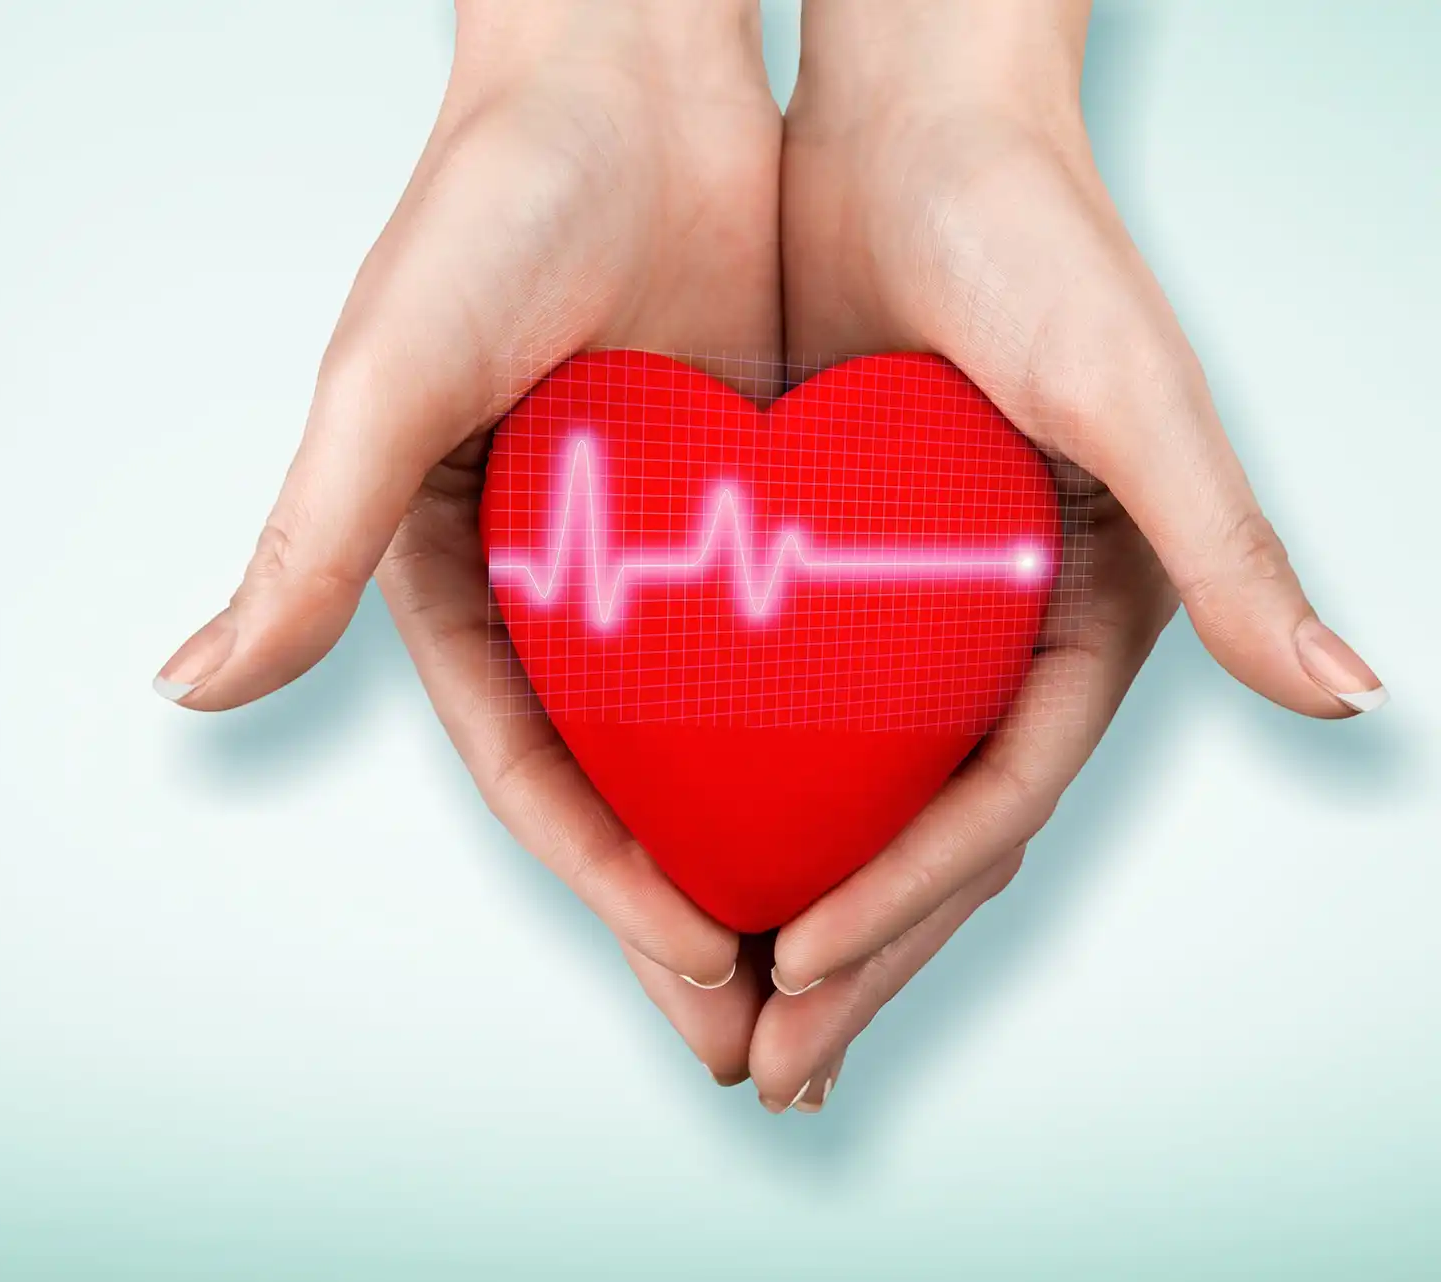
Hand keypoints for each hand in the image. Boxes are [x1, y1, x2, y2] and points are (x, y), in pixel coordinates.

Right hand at [156, 0, 784, 1035]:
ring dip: (773, 849)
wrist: (629, 68)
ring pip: (720, 736)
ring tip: (844, 966)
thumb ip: (308, 542)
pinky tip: (906, 801)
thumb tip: (187, 688)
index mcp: (453, 580)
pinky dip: (838, 729)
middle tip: (768, 1041)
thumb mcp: (388, 380)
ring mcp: (653, 548)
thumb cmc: (489, 202)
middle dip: (687, 915)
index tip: (706, 967)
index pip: (536, 770)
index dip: (611, 884)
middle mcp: (550, 583)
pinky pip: (797, 641)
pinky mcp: (744, 499)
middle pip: (628, 784)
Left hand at [704, 0, 1387, 1112]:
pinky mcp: (820, 569)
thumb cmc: (1037, 229)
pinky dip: (727, 787)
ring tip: (716, 1008)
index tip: (789, 976)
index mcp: (1083, 619)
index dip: (899, 904)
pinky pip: (767, 706)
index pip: (988, 803)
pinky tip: (667, 849)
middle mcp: (997, 632)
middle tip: (763, 1070)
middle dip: (850, 961)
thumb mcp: (1132, 389)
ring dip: (783, 903)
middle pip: (921, 831)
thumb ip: (1227, 546)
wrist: (908, 121)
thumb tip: (1346, 698)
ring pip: (840, 794)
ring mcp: (907, 612)